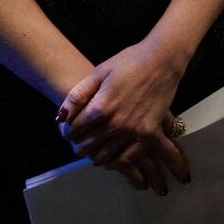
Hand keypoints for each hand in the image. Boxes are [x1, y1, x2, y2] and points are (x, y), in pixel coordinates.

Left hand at [57, 39, 192, 192]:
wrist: (162, 60)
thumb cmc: (129, 62)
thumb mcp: (99, 72)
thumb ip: (77, 95)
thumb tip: (61, 117)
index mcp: (99, 108)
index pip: (74, 131)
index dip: (68, 132)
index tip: (69, 131)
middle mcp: (115, 124)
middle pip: (87, 147)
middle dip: (80, 146)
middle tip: (80, 143)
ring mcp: (133, 131)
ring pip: (106, 157)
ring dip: (96, 157)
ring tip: (95, 151)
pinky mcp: (150, 133)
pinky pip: (132, 157)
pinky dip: (122, 163)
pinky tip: (117, 161)